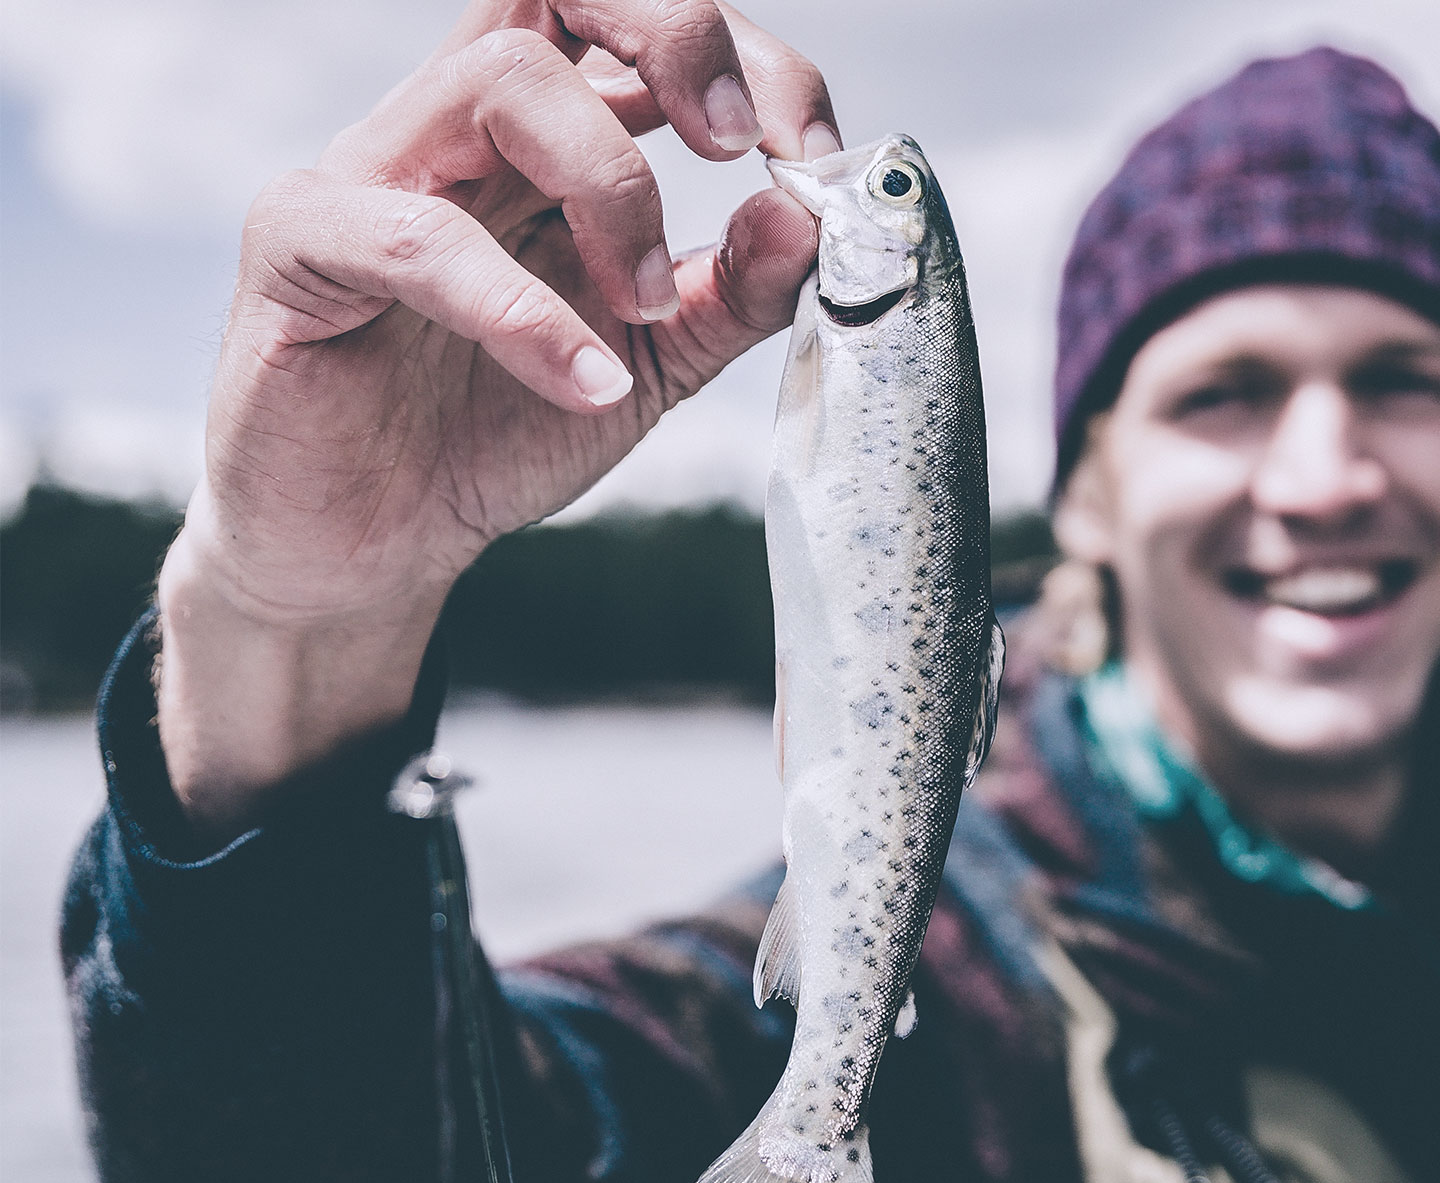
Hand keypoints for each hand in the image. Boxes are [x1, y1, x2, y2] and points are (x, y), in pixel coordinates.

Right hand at [155, 0, 836, 829]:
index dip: (743, 53)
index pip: (636, 20)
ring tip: (643, 307)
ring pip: (499, 80)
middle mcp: (457, 128)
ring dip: (611, 189)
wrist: (375, 544)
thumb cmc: (495, 430)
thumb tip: (808, 218)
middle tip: (738, 145)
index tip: (808, 152)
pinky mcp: (301, 244)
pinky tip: (586, 381)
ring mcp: (373, 170)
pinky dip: (521, 308)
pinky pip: (414, 235)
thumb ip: (733, 295)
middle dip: (675, 35)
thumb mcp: (655, 362)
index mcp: (544, 137)